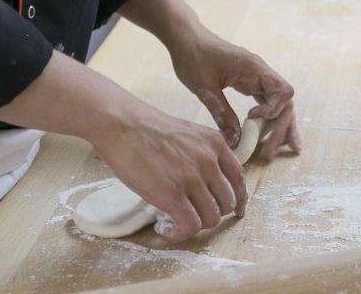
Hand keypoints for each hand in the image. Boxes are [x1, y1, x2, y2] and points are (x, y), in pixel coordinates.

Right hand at [87, 100, 245, 243]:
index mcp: (215, 143)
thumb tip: (202, 181)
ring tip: (173, 220)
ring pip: (210, 218)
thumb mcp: (187, 133)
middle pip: (226, 203)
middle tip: (189, 213)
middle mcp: (210, 161)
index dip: (238, 199)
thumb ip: (201, 153)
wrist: (122, 125)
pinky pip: (190, 226)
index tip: (234, 211)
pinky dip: (179, 234)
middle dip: (210, 213)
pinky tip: (163, 227)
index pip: (238, 178)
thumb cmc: (146, 128)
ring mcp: (193, 178)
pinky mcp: (172, 195)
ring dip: (193, 225)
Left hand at [167, 24, 301, 160]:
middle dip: (279, 128)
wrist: (186, 38)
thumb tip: (235, 141)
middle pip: (284, 102)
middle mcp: (261, 72)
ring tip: (281, 150)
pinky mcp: (249, 83)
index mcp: (254, 68)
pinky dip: (269, 119)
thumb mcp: (205, 88)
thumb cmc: (194, 57)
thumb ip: (222, 113)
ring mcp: (257, 78)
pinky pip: (267, 102)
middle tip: (268, 153)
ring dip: (279, 126)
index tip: (251, 120)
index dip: (272, 111)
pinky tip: (268, 135)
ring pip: (279, 104)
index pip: (283, 91)